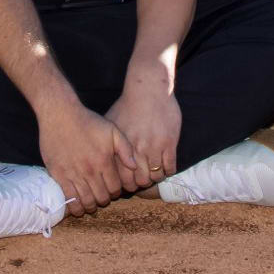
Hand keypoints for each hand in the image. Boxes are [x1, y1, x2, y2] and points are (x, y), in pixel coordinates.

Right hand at [35, 94, 132, 212]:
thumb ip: (125, 149)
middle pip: (101, 197)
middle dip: (104, 200)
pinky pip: (69, 198)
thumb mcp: (112, 130)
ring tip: (91, 205)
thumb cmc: (87, 121)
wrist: (60, 114)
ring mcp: (73, 174)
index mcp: (104, 161)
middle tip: (103, 197)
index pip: (115, 188)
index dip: (116, 192)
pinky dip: (75, 207)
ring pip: (86, 201)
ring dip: (91, 206)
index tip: (114, 190)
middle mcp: (90, 170)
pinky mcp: (59, 175)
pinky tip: (77, 208)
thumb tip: (134, 167)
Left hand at [106, 63, 183, 189]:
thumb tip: (102, 162)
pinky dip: (168, 170)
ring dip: (155, 177)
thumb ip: (109, 145)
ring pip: (156, 176)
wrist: (148, 89)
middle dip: (141, 183)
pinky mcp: (169, 143)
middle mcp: (137, 150)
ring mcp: (154, 147)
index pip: (123, 179)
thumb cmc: (128, 105)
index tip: (130, 181)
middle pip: (140, 182)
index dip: (127, 184)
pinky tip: (165, 166)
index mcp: (121, 148)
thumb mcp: (112, 125)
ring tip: (154, 172)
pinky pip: (170, 167)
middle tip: (143, 179)